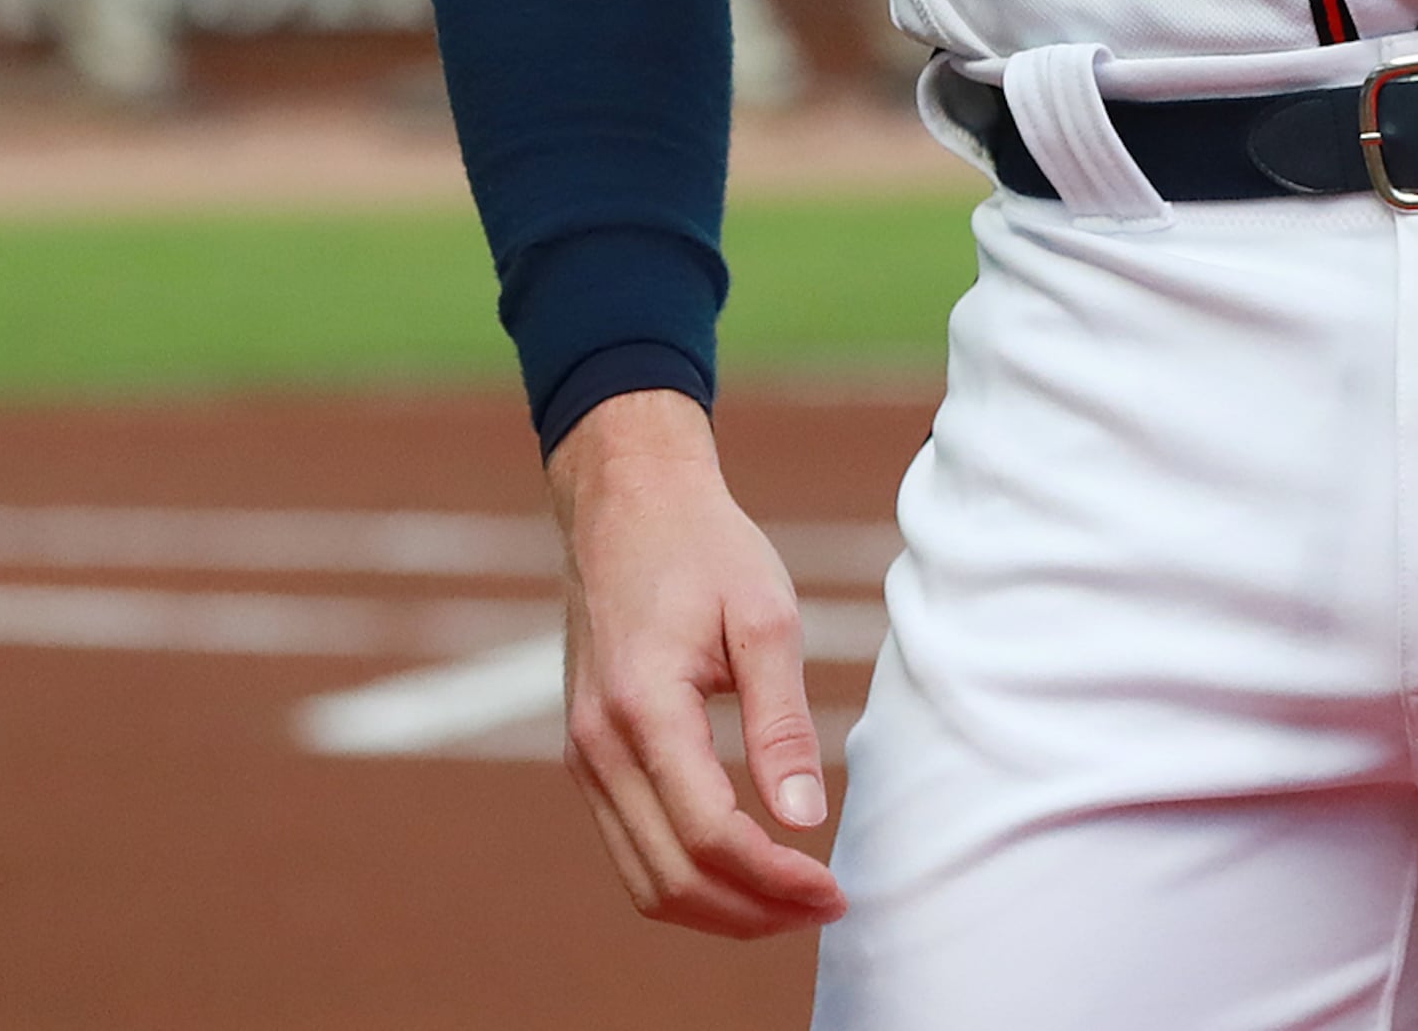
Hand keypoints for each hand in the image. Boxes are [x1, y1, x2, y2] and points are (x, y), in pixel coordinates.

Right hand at [549, 391, 843, 938]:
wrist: (626, 506)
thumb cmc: (706, 549)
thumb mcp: (765, 616)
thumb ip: (783, 721)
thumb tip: (806, 819)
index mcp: (642, 708)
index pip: (708, 834)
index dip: (774, 878)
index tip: (835, 889)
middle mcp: (597, 748)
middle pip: (669, 879)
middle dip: (752, 912)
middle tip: (826, 908)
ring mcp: (583, 758)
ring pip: (642, 879)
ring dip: (718, 909)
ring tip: (793, 903)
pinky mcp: (587, 758)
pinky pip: (630, 848)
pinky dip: (685, 879)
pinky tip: (747, 870)